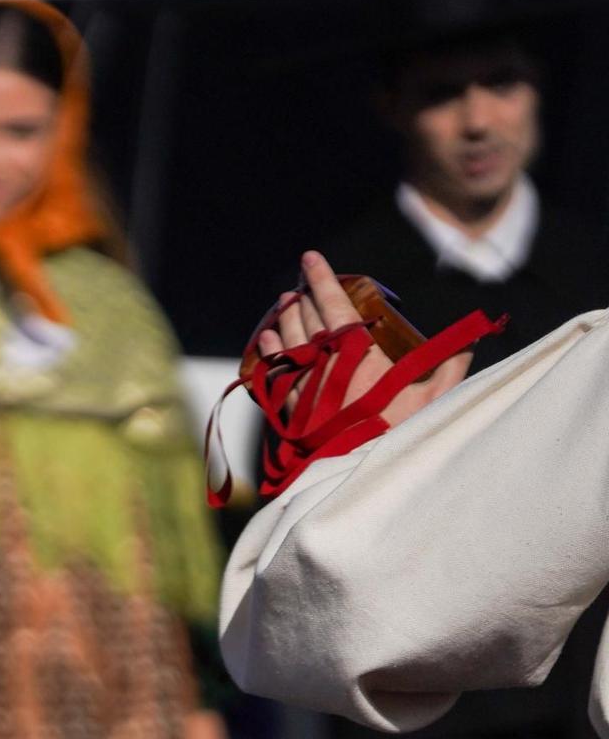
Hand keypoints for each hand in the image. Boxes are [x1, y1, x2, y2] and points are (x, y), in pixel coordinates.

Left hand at [254, 250, 472, 428]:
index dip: (322, 280)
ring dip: (285, 323)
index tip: (310, 258)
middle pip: (308, 324)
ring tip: (283, 307)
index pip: (336, 309)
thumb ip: (451, 365)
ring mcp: (308, 393)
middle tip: (298, 286)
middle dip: (303, 301)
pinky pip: (276, 378)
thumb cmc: (409, 436)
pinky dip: (270, 357)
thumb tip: (471, 340)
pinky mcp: (296, 416)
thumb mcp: (439, 398)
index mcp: (360, 359)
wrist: (372, 479)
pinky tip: (267, 343)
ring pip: (287, 348)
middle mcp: (327, 371)